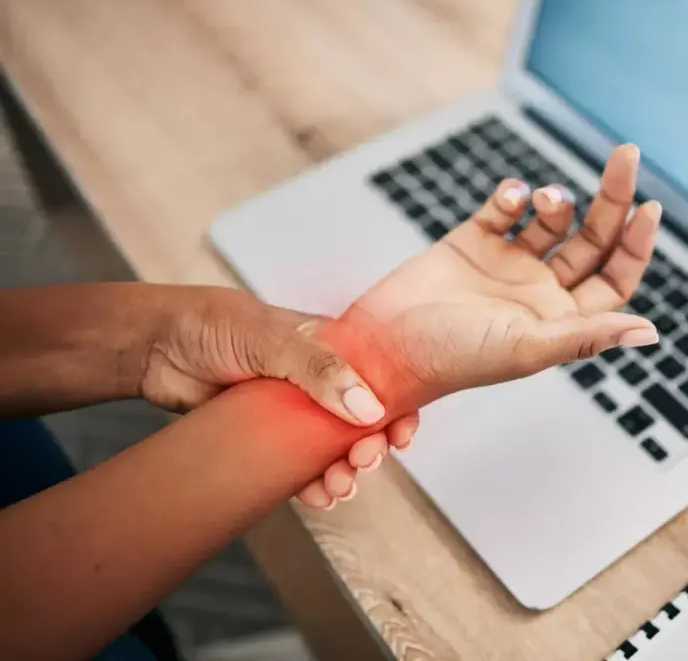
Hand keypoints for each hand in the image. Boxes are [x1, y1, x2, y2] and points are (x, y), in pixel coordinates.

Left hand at [140, 287, 413, 507]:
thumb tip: (368, 408)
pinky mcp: (265, 438)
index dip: (399, 408)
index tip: (402, 434)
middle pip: (362, 422)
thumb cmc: (212, 324)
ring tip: (338, 486)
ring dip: (344, 472)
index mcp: (331, 348)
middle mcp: (318, 381)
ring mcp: (292, 412)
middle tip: (363, 462)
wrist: (152, 348)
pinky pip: (297, 468)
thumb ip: (321, 369)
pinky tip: (316, 496)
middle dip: (370, 447)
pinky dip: (312, 485)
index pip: (381, 377)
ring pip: (332, 450)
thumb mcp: (272, 339)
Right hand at [334, 143, 659, 408]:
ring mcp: (508, 265)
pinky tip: (509, 196)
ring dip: (558, 200)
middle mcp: (540, 291)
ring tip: (544, 199)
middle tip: (625, 154)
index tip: (649, 206)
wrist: (379, 344)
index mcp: (560, 320)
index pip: (615, 278)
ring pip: (553, 220)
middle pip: (593, 240)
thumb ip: (586, 335)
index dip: (636, 244)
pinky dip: (512, 195)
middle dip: (612, 199)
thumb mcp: (525, 347)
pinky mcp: (472, 242)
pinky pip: (505, 208)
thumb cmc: (451, 357)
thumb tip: (651, 332)